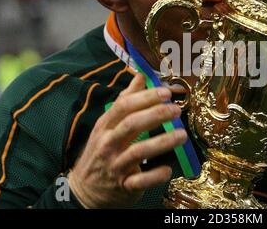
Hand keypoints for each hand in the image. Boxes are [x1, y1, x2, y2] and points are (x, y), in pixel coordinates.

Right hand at [68, 74, 186, 207]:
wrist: (84, 190)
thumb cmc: (101, 151)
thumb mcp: (107, 125)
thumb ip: (125, 101)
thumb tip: (140, 76)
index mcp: (106, 126)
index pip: (123, 106)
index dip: (146, 98)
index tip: (166, 93)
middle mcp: (108, 143)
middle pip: (131, 125)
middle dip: (155, 115)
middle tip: (176, 110)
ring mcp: (115, 165)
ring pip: (138, 152)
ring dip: (161, 142)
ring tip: (182, 135)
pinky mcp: (123, 185)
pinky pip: (140, 181)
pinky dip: (154, 175)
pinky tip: (168, 169)